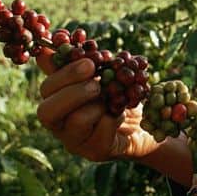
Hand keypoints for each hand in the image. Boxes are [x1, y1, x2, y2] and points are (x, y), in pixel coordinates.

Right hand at [35, 53, 160, 161]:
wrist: (150, 121)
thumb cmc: (120, 93)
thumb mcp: (102, 73)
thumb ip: (79, 61)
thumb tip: (52, 44)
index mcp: (57, 100)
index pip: (46, 88)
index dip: (64, 74)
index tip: (90, 63)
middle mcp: (60, 124)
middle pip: (46, 112)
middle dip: (73, 92)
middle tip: (97, 83)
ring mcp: (75, 141)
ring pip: (75, 122)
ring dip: (98, 105)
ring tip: (112, 99)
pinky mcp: (95, 152)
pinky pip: (100, 134)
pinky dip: (113, 118)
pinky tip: (121, 114)